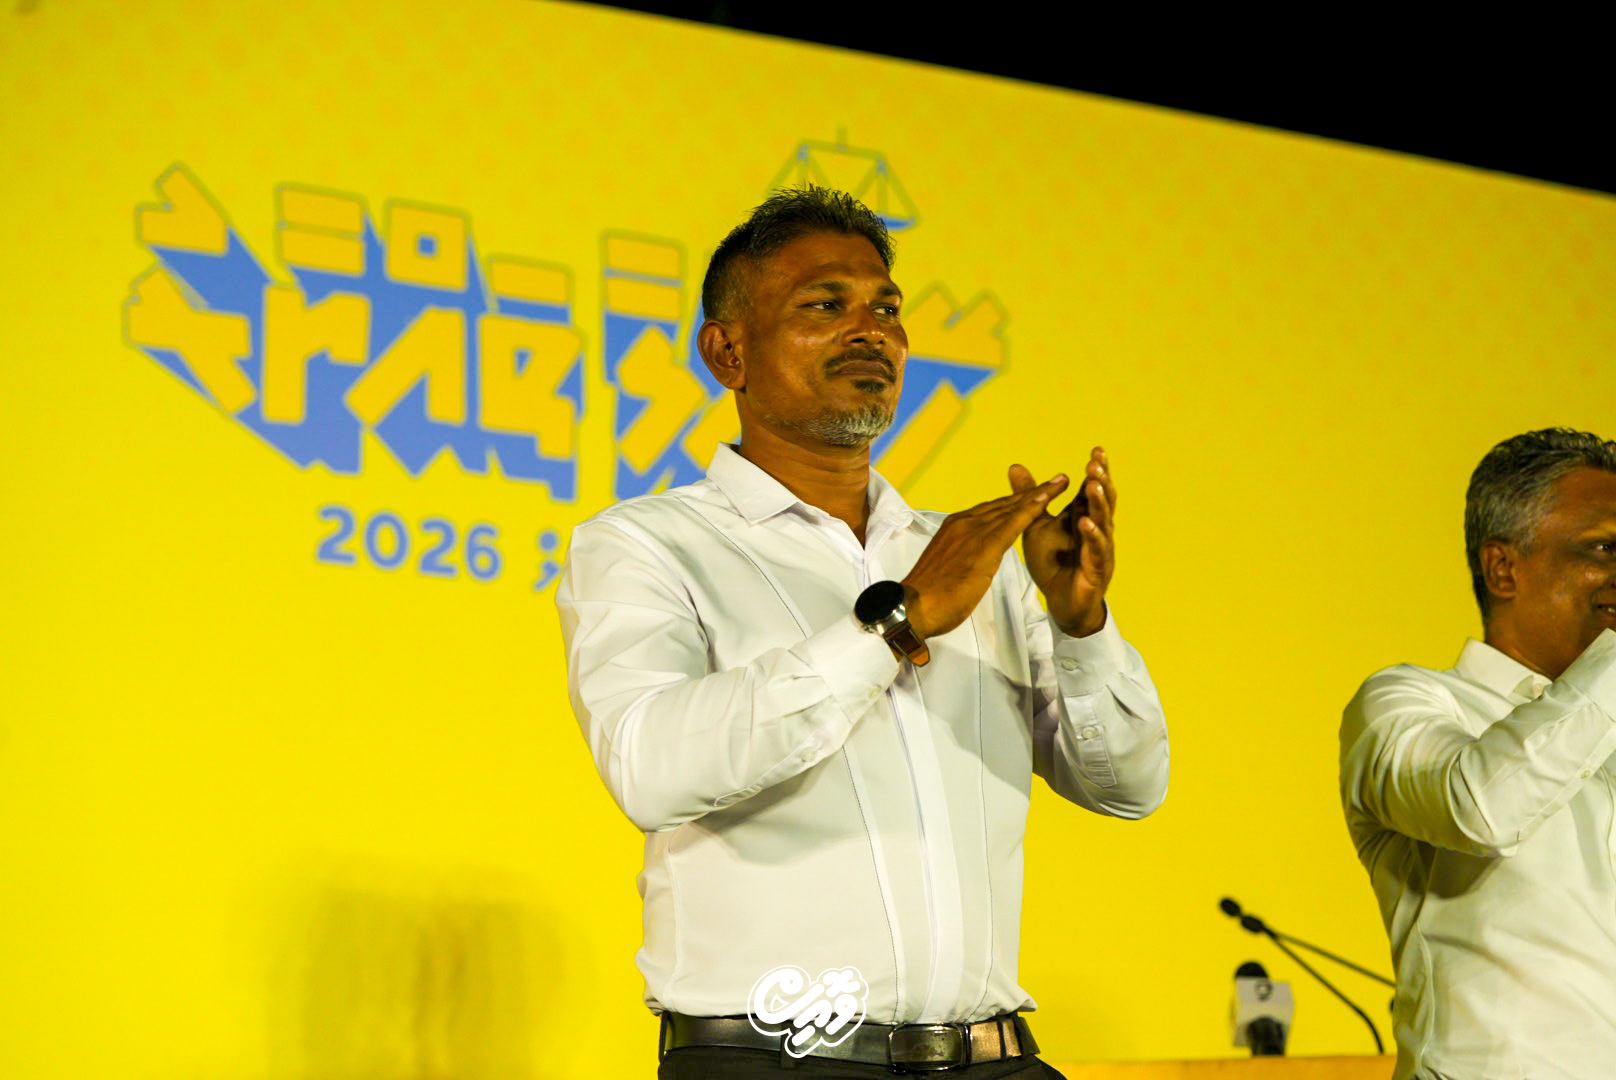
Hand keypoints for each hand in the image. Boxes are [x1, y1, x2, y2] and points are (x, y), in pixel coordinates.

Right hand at [900, 474, 1070, 640]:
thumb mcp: (950, 567)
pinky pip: (1011, 524)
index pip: (992, 510)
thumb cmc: (930, 595)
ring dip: (1038, 495)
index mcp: (955, 526)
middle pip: (1005, 504)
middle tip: (1058, 480)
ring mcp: (972, 532)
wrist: (913, 606)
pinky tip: (1045, 501)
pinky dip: (1030, 510)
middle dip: (1032, 491)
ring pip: (1011, 509)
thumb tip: (974, 556)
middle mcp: (964, 522)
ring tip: (1060, 483)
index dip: (1016, 500)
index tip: (1036, 491)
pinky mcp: (982, 547)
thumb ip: (965, 555)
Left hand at [1012, 447, 1114, 636]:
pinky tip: (1085, 523)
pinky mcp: (1096, 569)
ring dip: (1099, 503)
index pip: (1092, 489)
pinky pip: (1097, 551)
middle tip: (1096, 462)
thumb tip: (1015, 466)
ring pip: (1104, 522)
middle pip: (1103, 500)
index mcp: (1082, 516)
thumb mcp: (1036, 525)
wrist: (1059, 601)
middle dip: (1101, 480)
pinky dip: (1092, 536)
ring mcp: (1099, 549)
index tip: (1096, 450)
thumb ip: (1030, 497)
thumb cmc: (1053, 562)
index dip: (1096, 470)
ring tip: (1094, 484)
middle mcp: (1096, 529)